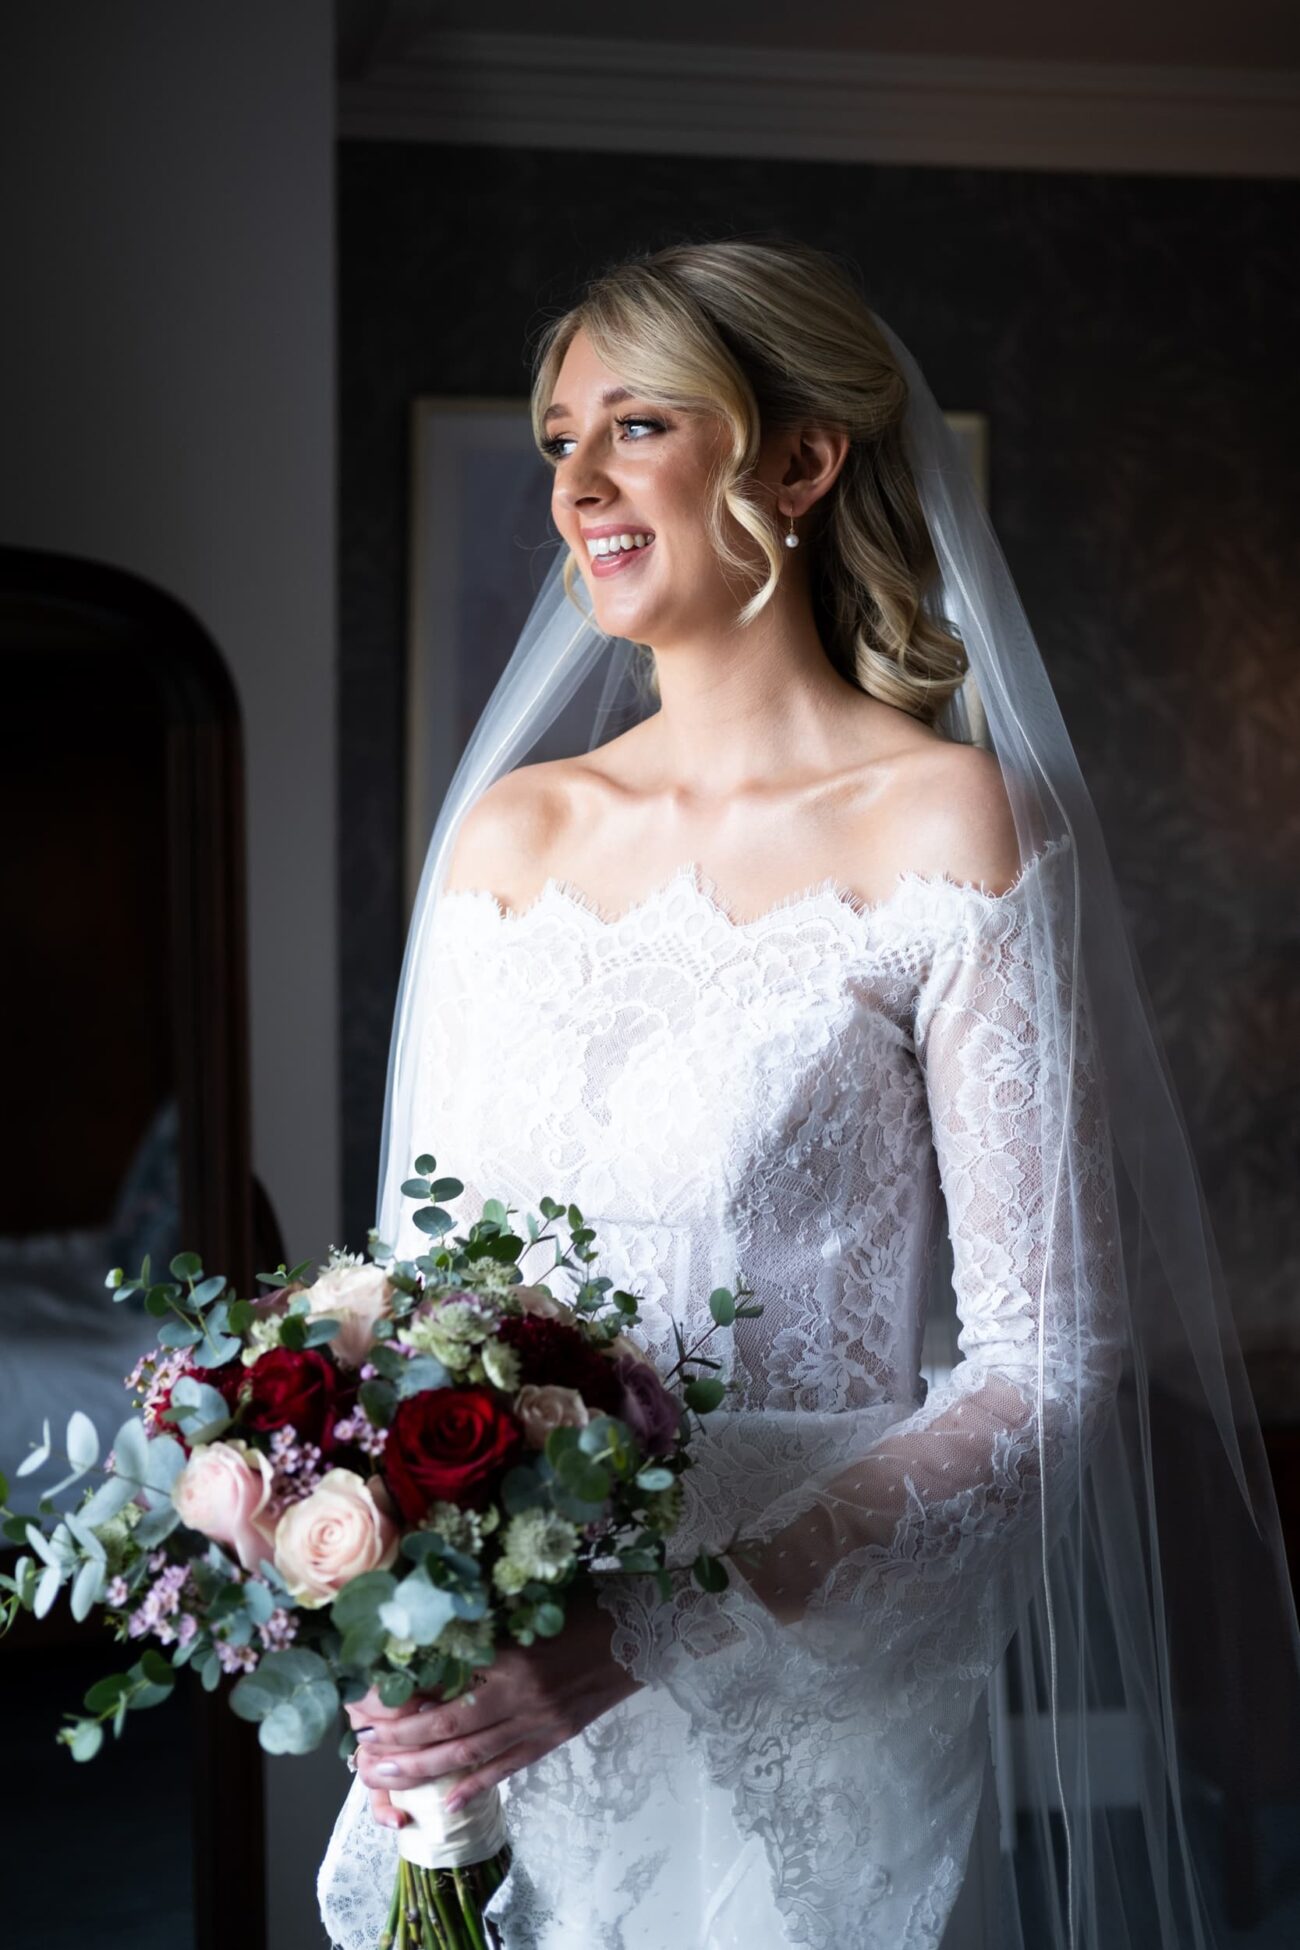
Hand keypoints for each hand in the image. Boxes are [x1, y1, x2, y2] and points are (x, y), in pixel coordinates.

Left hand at [347, 1587, 641, 1826]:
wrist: (643, 1628)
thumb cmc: (585, 1603)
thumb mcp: (528, 1604)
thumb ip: (485, 1624)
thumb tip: (432, 1639)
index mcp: (509, 1651)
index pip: (441, 1682)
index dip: (400, 1700)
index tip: (365, 1708)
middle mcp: (519, 1693)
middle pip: (445, 1726)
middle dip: (399, 1744)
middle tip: (360, 1755)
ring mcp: (538, 1720)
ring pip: (469, 1753)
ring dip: (423, 1771)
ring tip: (384, 1780)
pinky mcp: (555, 1736)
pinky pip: (509, 1766)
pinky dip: (475, 1785)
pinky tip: (446, 1801)